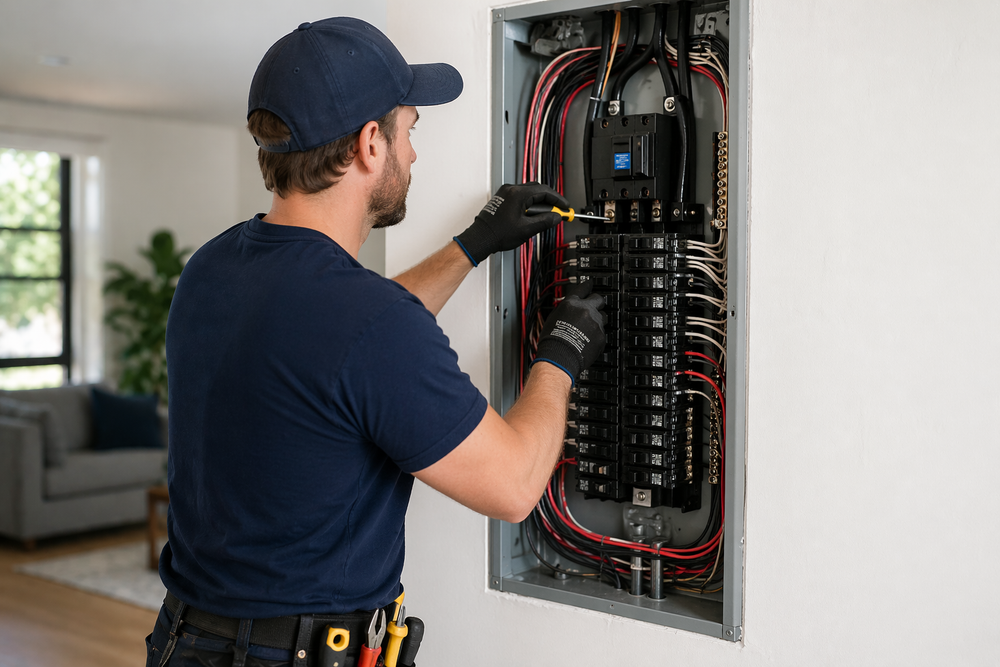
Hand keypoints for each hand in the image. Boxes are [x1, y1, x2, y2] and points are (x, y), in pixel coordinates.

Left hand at [454, 183, 569, 265]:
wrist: (481, 238)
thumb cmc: (498, 233)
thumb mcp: (527, 229)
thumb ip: (545, 222)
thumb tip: (556, 218)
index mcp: (517, 194)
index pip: (544, 191)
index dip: (558, 200)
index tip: (565, 206)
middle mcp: (510, 190)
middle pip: (537, 190)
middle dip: (550, 201)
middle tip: (558, 211)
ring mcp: (505, 193)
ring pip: (529, 193)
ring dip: (539, 203)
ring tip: (545, 216)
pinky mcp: (502, 199)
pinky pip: (520, 197)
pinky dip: (529, 204)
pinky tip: (532, 215)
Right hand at [531, 281, 606, 384]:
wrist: (559, 356)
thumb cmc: (552, 340)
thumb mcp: (554, 317)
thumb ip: (566, 310)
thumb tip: (570, 309)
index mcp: (571, 303)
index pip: (583, 288)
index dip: (587, 285)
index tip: (590, 284)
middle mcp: (585, 310)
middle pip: (598, 299)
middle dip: (597, 301)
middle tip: (596, 305)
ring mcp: (595, 323)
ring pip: (603, 316)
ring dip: (598, 319)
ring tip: (590, 327)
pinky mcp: (601, 335)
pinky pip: (602, 332)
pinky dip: (597, 335)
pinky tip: (589, 339)